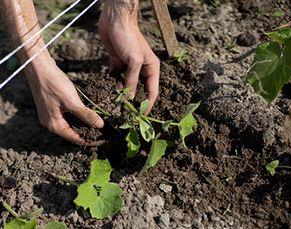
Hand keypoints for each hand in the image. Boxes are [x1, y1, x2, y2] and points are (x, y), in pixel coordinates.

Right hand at [25, 56, 103, 145]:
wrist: (39, 67)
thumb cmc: (53, 83)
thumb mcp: (72, 101)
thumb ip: (85, 114)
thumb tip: (99, 125)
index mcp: (54, 124)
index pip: (75, 138)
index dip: (89, 140)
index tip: (101, 140)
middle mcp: (50, 122)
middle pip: (72, 131)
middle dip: (87, 131)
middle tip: (102, 131)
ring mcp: (50, 113)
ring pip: (70, 122)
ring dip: (83, 122)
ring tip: (97, 122)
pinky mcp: (53, 105)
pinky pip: (67, 114)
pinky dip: (77, 114)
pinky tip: (87, 111)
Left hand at [99, 0, 159, 114]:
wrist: (115, 20)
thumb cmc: (129, 37)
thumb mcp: (134, 60)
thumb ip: (132, 80)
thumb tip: (128, 99)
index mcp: (152, 68)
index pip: (152, 92)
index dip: (148, 105)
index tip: (141, 117)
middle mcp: (142, 69)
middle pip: (140, 90)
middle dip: (134, 102)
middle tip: (127, 114)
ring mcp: (129, 67)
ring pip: (127, 85)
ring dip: (122, 95)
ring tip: (116, 106)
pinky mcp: (118, 64)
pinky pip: (116, 79)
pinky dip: (112, 85)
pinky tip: (107, 92)